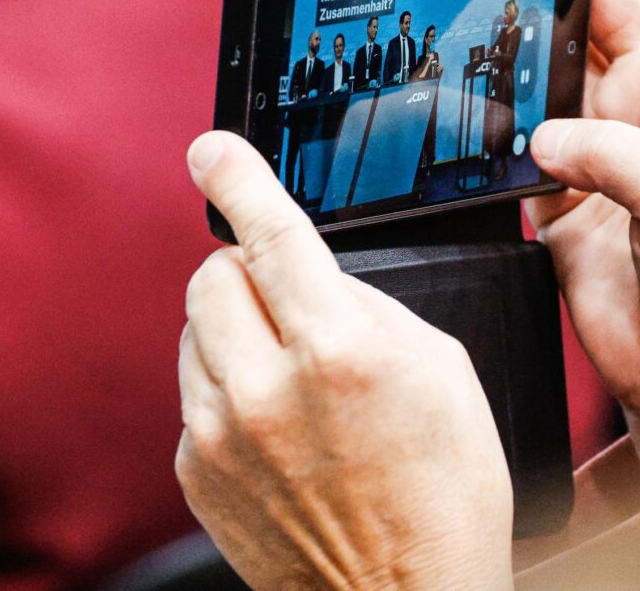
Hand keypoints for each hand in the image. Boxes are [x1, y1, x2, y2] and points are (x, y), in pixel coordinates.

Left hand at [176, 131, 512, 590]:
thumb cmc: (444, 492)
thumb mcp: (439, 369)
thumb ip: (365, 304)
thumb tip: (313, 272)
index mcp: (338, 350)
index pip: (270, 234)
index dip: (238, 176)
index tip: (211, 148)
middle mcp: (265, 387)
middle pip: (213, 276)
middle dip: (247, 274)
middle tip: (289, 307)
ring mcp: (220, 432)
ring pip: (197, 331)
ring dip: (236, 335)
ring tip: (294, 385)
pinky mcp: (195, 469)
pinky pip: (195, 393)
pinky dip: (228, 393)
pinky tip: (278, 432)